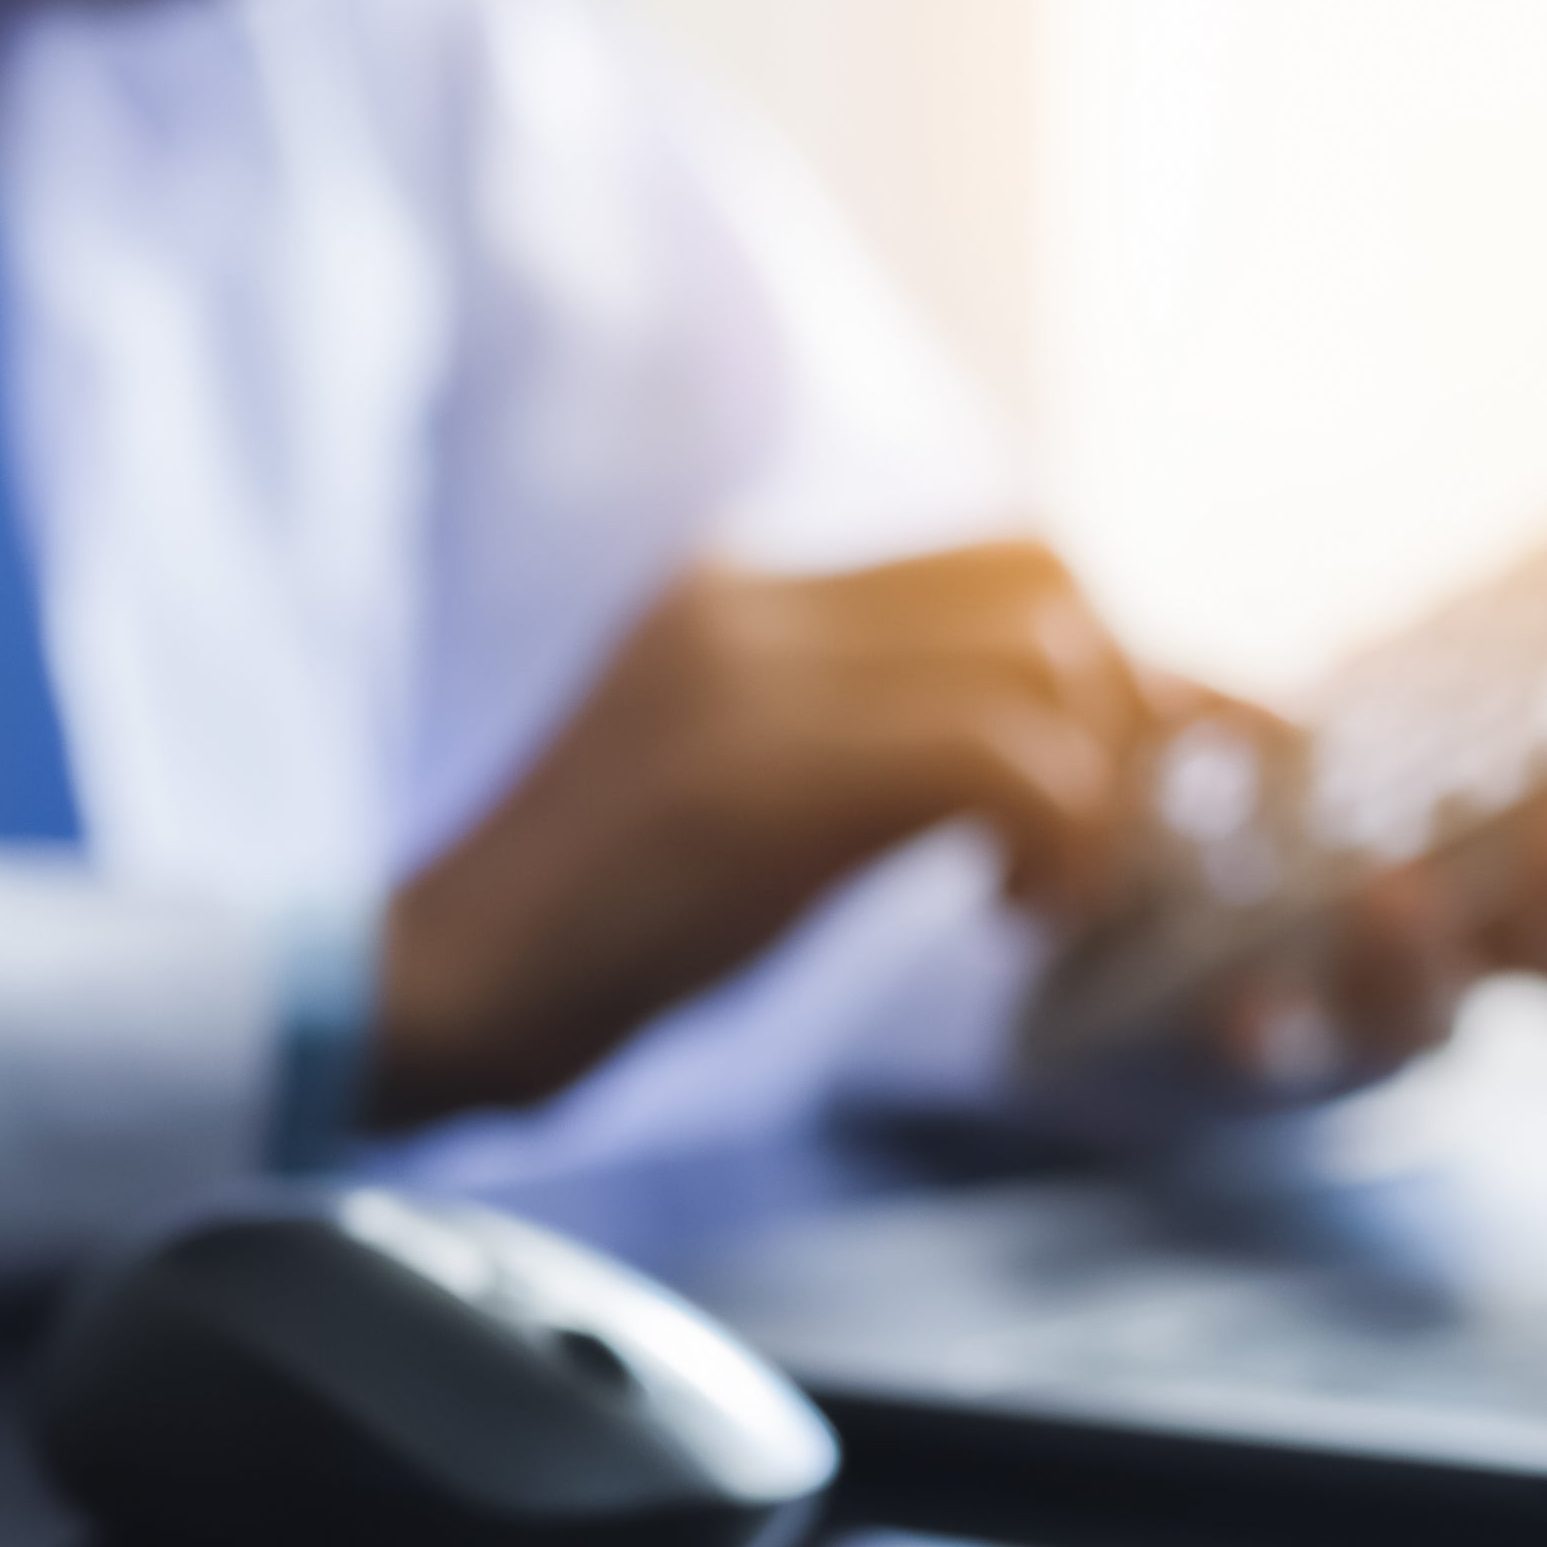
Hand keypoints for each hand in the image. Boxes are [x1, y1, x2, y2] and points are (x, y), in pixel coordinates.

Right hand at [365, 545, 1147, 1128]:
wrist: (431, 990)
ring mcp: (757, 673)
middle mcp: (753, 597)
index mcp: (736, 590)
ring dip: (1091, 783)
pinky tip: (1013, 916)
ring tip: (1044, 893)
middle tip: (1086, 840)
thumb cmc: (575, 940)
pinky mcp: (771, 772)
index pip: (979, 556)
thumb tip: (1025, 769)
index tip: (1098, 787)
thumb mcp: (725, 798)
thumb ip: (846, 747)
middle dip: (1114, 701)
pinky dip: (1055, 837)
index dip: (1084, 661)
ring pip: (1038, 653)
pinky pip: (1003, 757)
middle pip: (1036, 569)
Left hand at [1197, 669, 1546, 1083]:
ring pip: (1453, 1000)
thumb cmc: (1464, 660)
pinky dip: (1274, 1025)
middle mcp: (1540, 907)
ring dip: (1431, 959)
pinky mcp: (1288, 1012)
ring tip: (1398, 894)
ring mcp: (1418, 971)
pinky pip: (1290, 1044)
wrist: (1242, 798)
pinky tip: (1242, 1000)